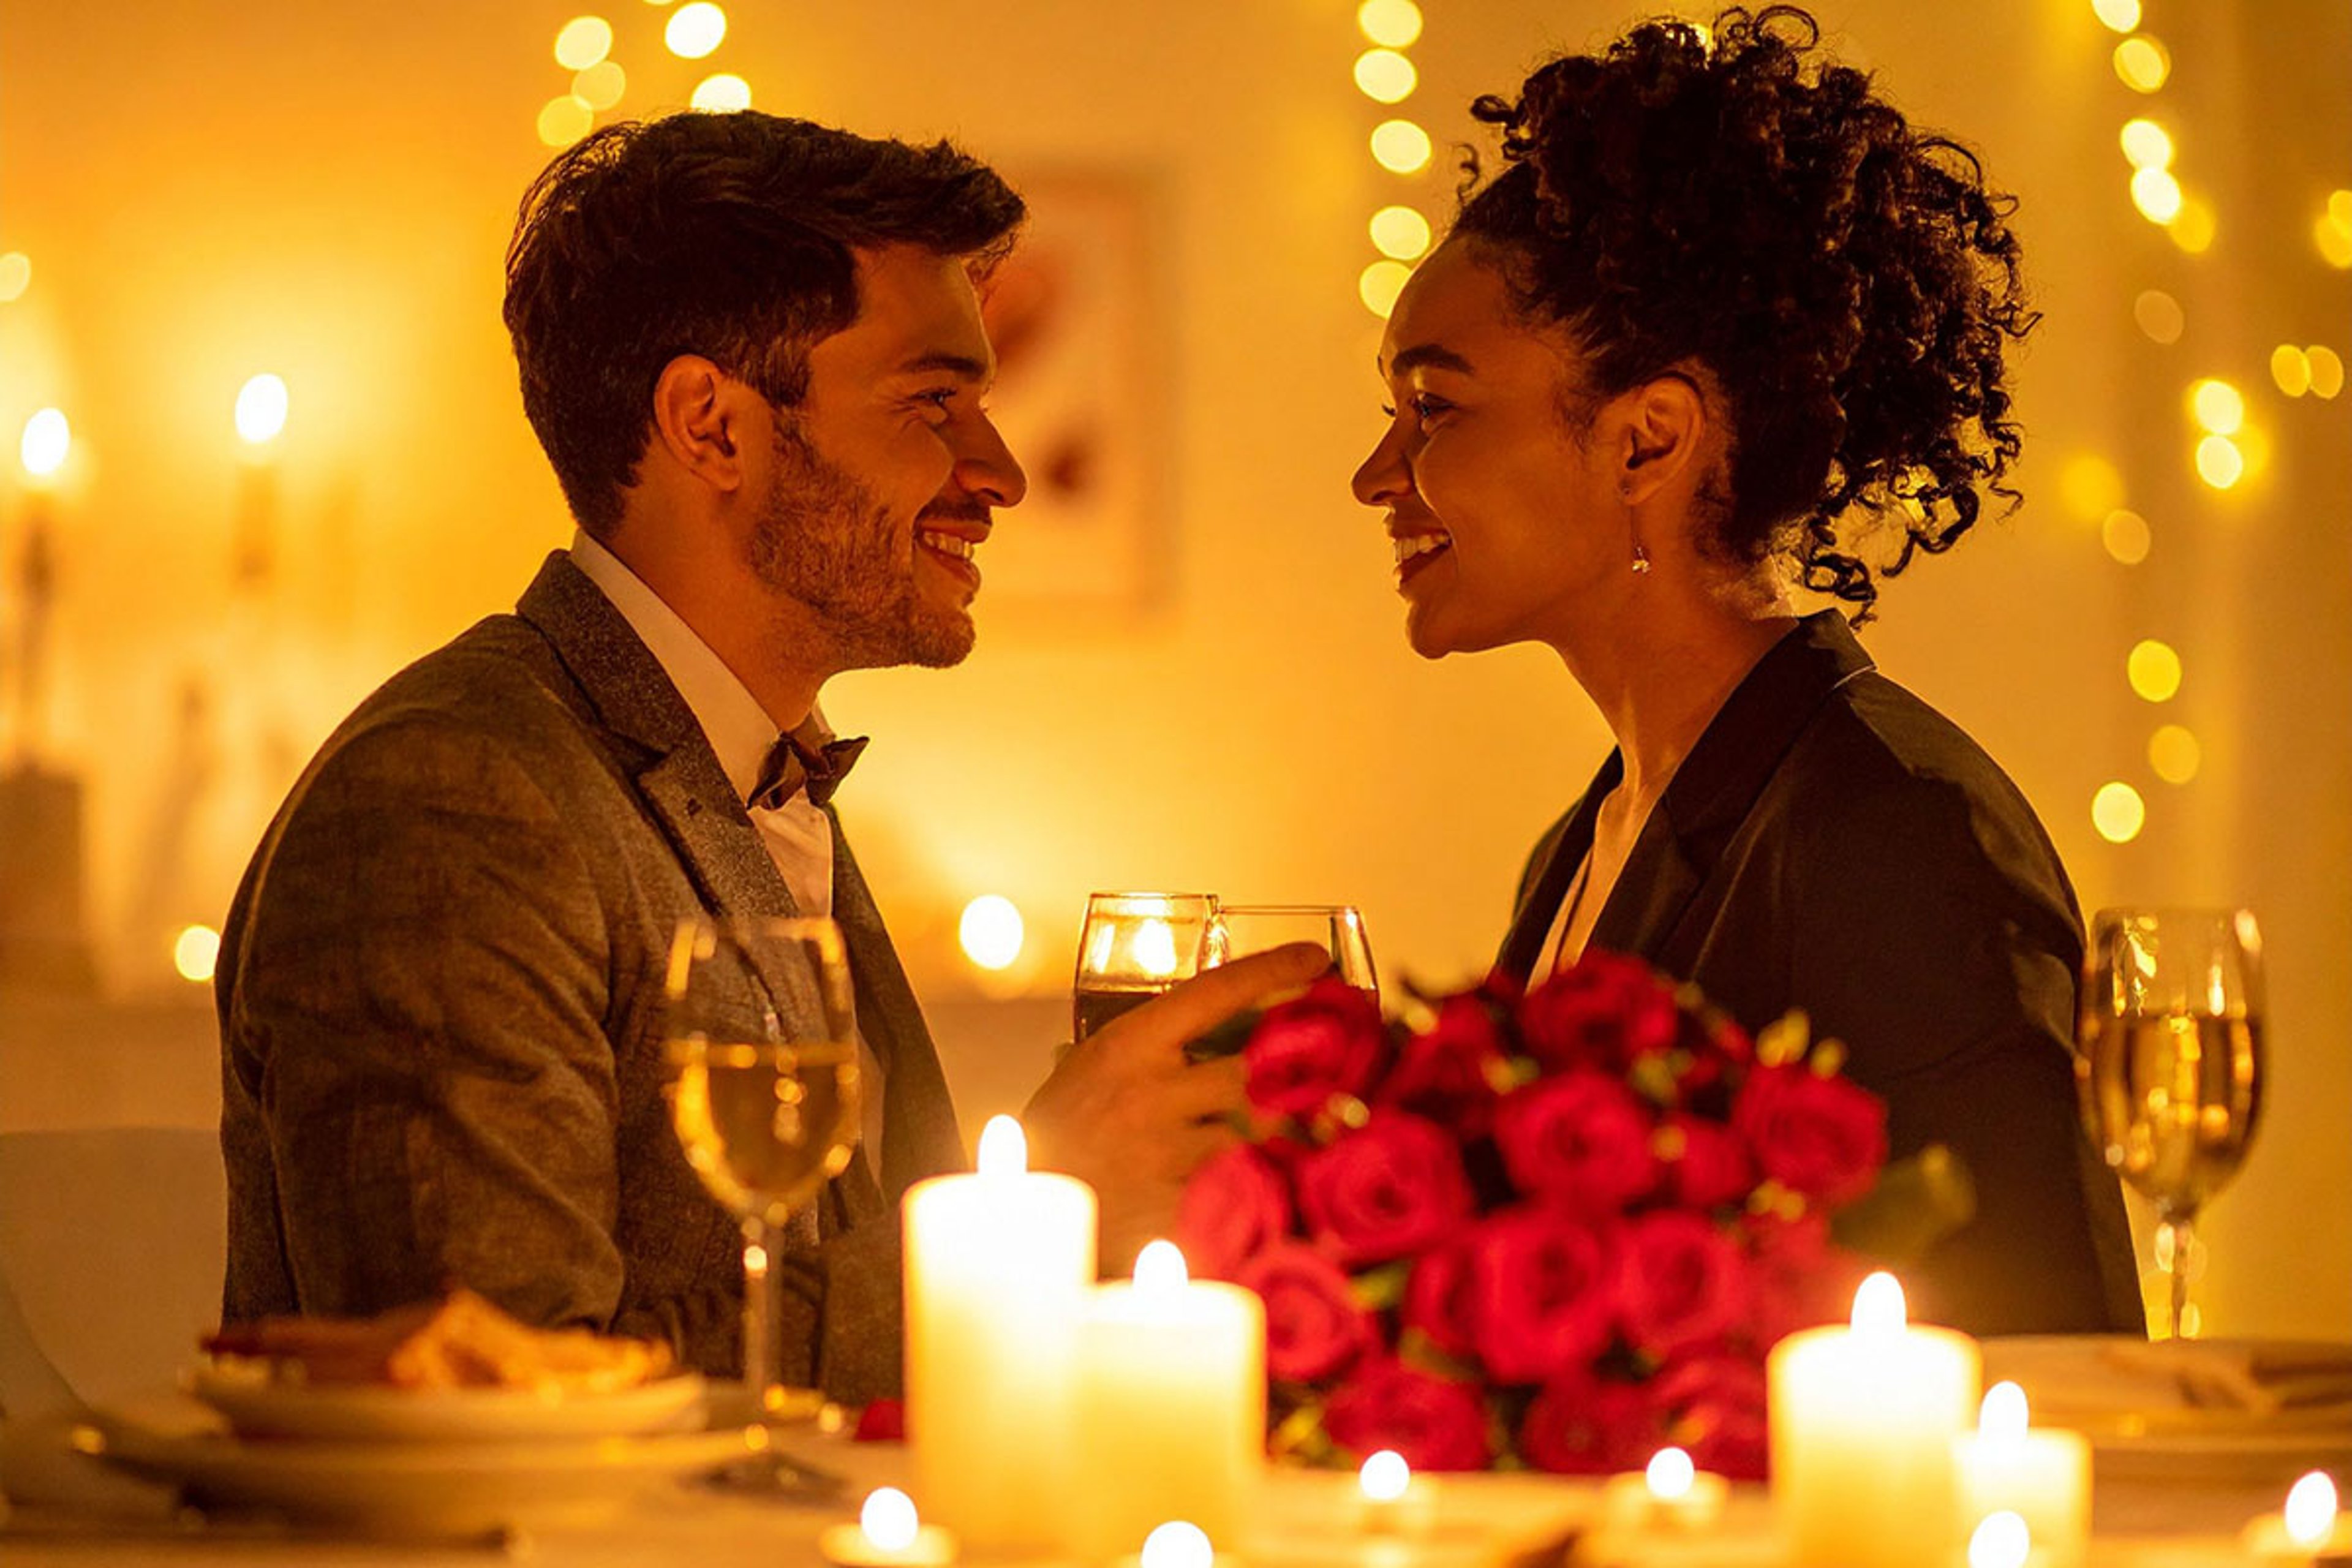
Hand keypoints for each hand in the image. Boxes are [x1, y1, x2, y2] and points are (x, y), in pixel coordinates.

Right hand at [1022, 942, 1327, 1273]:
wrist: (1019, 1213)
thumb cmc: (1058, 1132)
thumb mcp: (1091, 1067)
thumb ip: (1151, 1048)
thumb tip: (1219, 1021)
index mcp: (1130, 1045)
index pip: (1216, 991)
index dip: (1274, 969)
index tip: (1318, 958)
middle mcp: (1152, 1093)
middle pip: (1256, 1067)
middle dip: (1295, 1071)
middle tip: (1331, 1066)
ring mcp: (1165, 1153)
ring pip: (1257, 1130)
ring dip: (1275, 1133)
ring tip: (1300, 1134)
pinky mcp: (1176, 1208)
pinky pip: (1239, 1188)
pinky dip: (1253, 1185)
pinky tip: (1262, 1189)